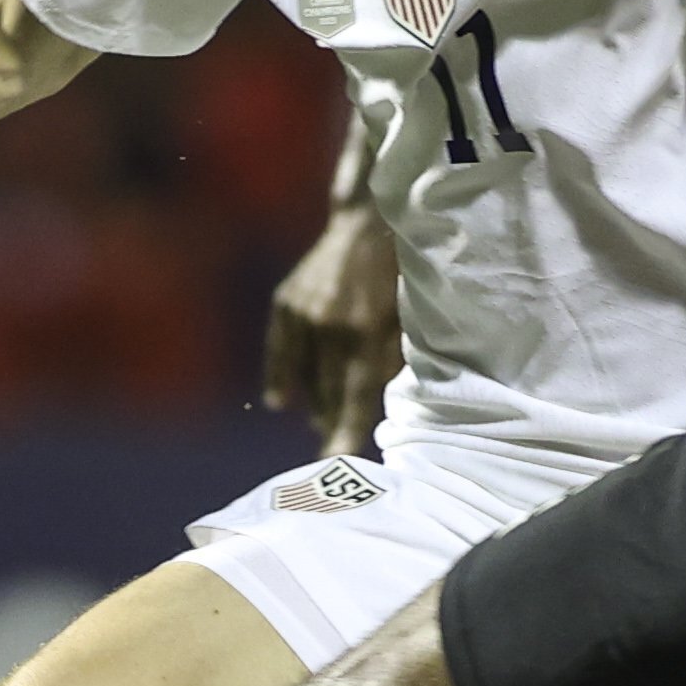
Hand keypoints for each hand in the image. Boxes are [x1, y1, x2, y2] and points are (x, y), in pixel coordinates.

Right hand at [263, 206, 400, 458]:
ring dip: (313, 403)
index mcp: (366, 331)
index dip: (346, 433)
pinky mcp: (285, 302)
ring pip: (302, 376)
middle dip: (332, 424)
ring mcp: (302, 312)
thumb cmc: (401, 274)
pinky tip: (281, 402)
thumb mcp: (406, 320)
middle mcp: (330, 324)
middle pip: (326, 392)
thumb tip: (373, 410)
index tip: (338, 464)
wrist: (368, 220)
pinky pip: (279, 352)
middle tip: (334, 450)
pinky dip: (281, 377)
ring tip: (321, 425)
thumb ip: (390, 364)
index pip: (354, 397)